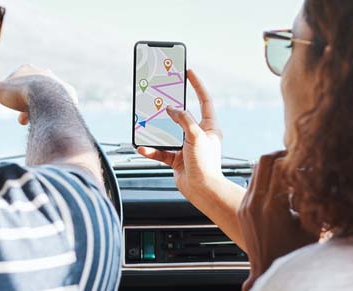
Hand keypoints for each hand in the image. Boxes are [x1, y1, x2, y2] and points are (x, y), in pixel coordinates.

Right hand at [0, 65, 77, 124]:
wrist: (48, 101)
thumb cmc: (21, 94)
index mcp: (27, 69)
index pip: (15, 80)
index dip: (9, 94)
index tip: (7, 105)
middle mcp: (44, 72)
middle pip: (30, 89)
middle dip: (24, 103)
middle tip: (21, 119)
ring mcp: (58, 83)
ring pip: (45, 97)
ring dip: (37, 108)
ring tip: (34, 120)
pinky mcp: (68, 94)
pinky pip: (60, 103)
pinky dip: (53, 111)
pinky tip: (49, 118)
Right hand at [136, 69, 227, 195]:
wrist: (203, 191)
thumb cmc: (206, 164)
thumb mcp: (196, 135)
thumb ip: (183, 119)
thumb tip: (171, 109)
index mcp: (209, 127)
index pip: (204, 100)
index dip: (197, 85)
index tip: (188, 72)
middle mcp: (198, 135)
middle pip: (182, 116)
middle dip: (169, 108)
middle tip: (159, 96)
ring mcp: (186, 147)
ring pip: (168, 134)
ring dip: (156, 132)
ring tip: (145, 124)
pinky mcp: (176, 159)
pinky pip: (161, 151)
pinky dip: (151, 150)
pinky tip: (143, 148)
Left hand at [238, 151, 318, 290]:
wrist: (268, 272)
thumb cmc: (295, 255)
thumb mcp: (312, 228)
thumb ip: (317, 203)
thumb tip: (326, 178)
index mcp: (272, 207)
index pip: (280, 166)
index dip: (296, 158)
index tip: (307, 160)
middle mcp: (255, 203)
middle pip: (264, 161)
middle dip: (282, 156)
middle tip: (297, 158)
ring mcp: (245, 206)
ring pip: (256, 169)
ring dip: (273, 166)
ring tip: (291, 172)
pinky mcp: (242, 209)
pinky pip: (252, 183)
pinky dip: (266, 179)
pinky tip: (281, 188)